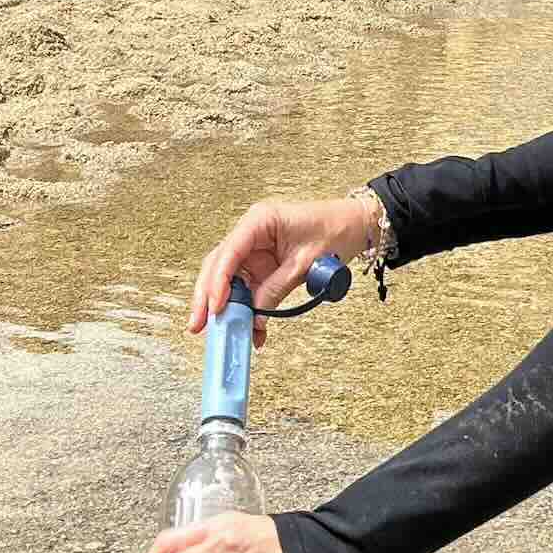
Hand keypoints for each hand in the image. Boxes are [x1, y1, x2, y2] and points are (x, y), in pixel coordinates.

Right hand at [187, 193, 375, 347]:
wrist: (354, 226)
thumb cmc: (333, 232)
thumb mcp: (305, 264)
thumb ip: (276, 290)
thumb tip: (254, 319)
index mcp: (259, 221)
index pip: (229, 252)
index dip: (218, 282)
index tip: (215, 308)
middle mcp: (251, 233)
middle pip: (219, 265)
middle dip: (207, 296)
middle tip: (198, 324)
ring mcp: (254, 249)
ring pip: (227, 279)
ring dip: (224, 306)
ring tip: (218, 331)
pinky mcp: (262, 263)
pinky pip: (247, 287)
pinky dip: (246, 308)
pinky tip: (249, 329)